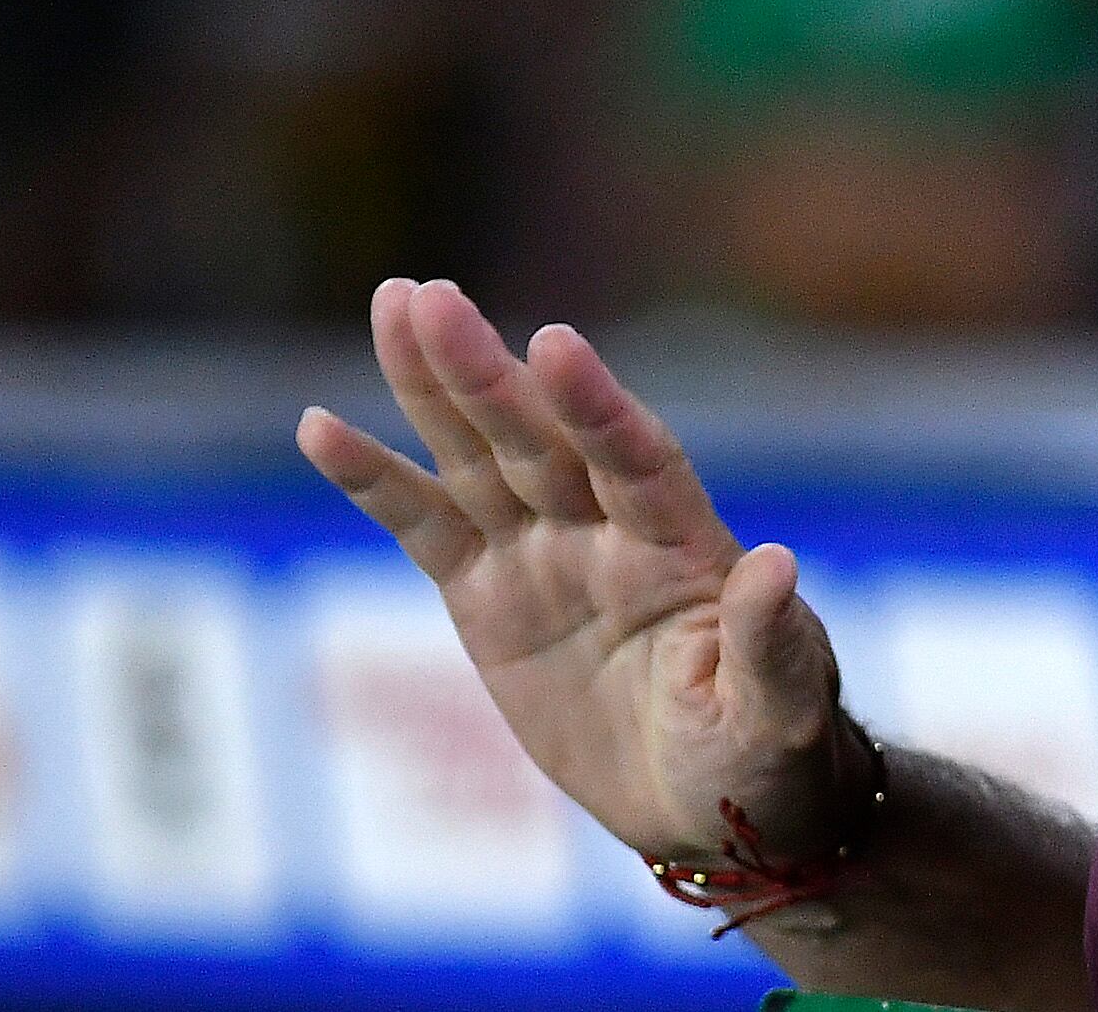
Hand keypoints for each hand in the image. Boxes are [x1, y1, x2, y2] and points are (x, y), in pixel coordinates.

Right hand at [297, 278, 857, 863]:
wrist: (710, 801)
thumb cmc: (765, 750)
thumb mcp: (777, 708)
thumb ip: (770, 639)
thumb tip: (777, 563)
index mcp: (681, 543)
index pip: (634, 456)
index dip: (594, 404)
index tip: (553, 344)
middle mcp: (607, 526)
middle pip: (538, 436)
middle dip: (486, 373)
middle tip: (432, 296)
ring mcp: (543, 551)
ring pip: (477, 455)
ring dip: (433, 384)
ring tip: (393, 303)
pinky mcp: (488, 593)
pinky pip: (424, 527)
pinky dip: (375, 480)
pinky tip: (320, 425)